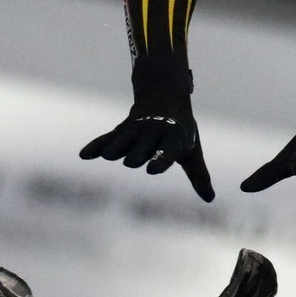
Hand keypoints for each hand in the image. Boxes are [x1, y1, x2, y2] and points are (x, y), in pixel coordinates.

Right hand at [79, 97, 214, 201]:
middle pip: (143, 147)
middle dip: (139, 154)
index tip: (152, 170)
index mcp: (174, 139)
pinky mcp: (122, 129)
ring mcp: (137, 130)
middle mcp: (154, 133)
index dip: (161, 160)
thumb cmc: (180, 132)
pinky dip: (97, 145)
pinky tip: (84, 155)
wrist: (164, 97)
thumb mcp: (192, 151)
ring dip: (117, 148)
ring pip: (125, 140)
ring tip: (108, 156)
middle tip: (132, 161)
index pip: (167, 152)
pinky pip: (108, 138)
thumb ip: (198, 176)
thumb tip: (210, 199)